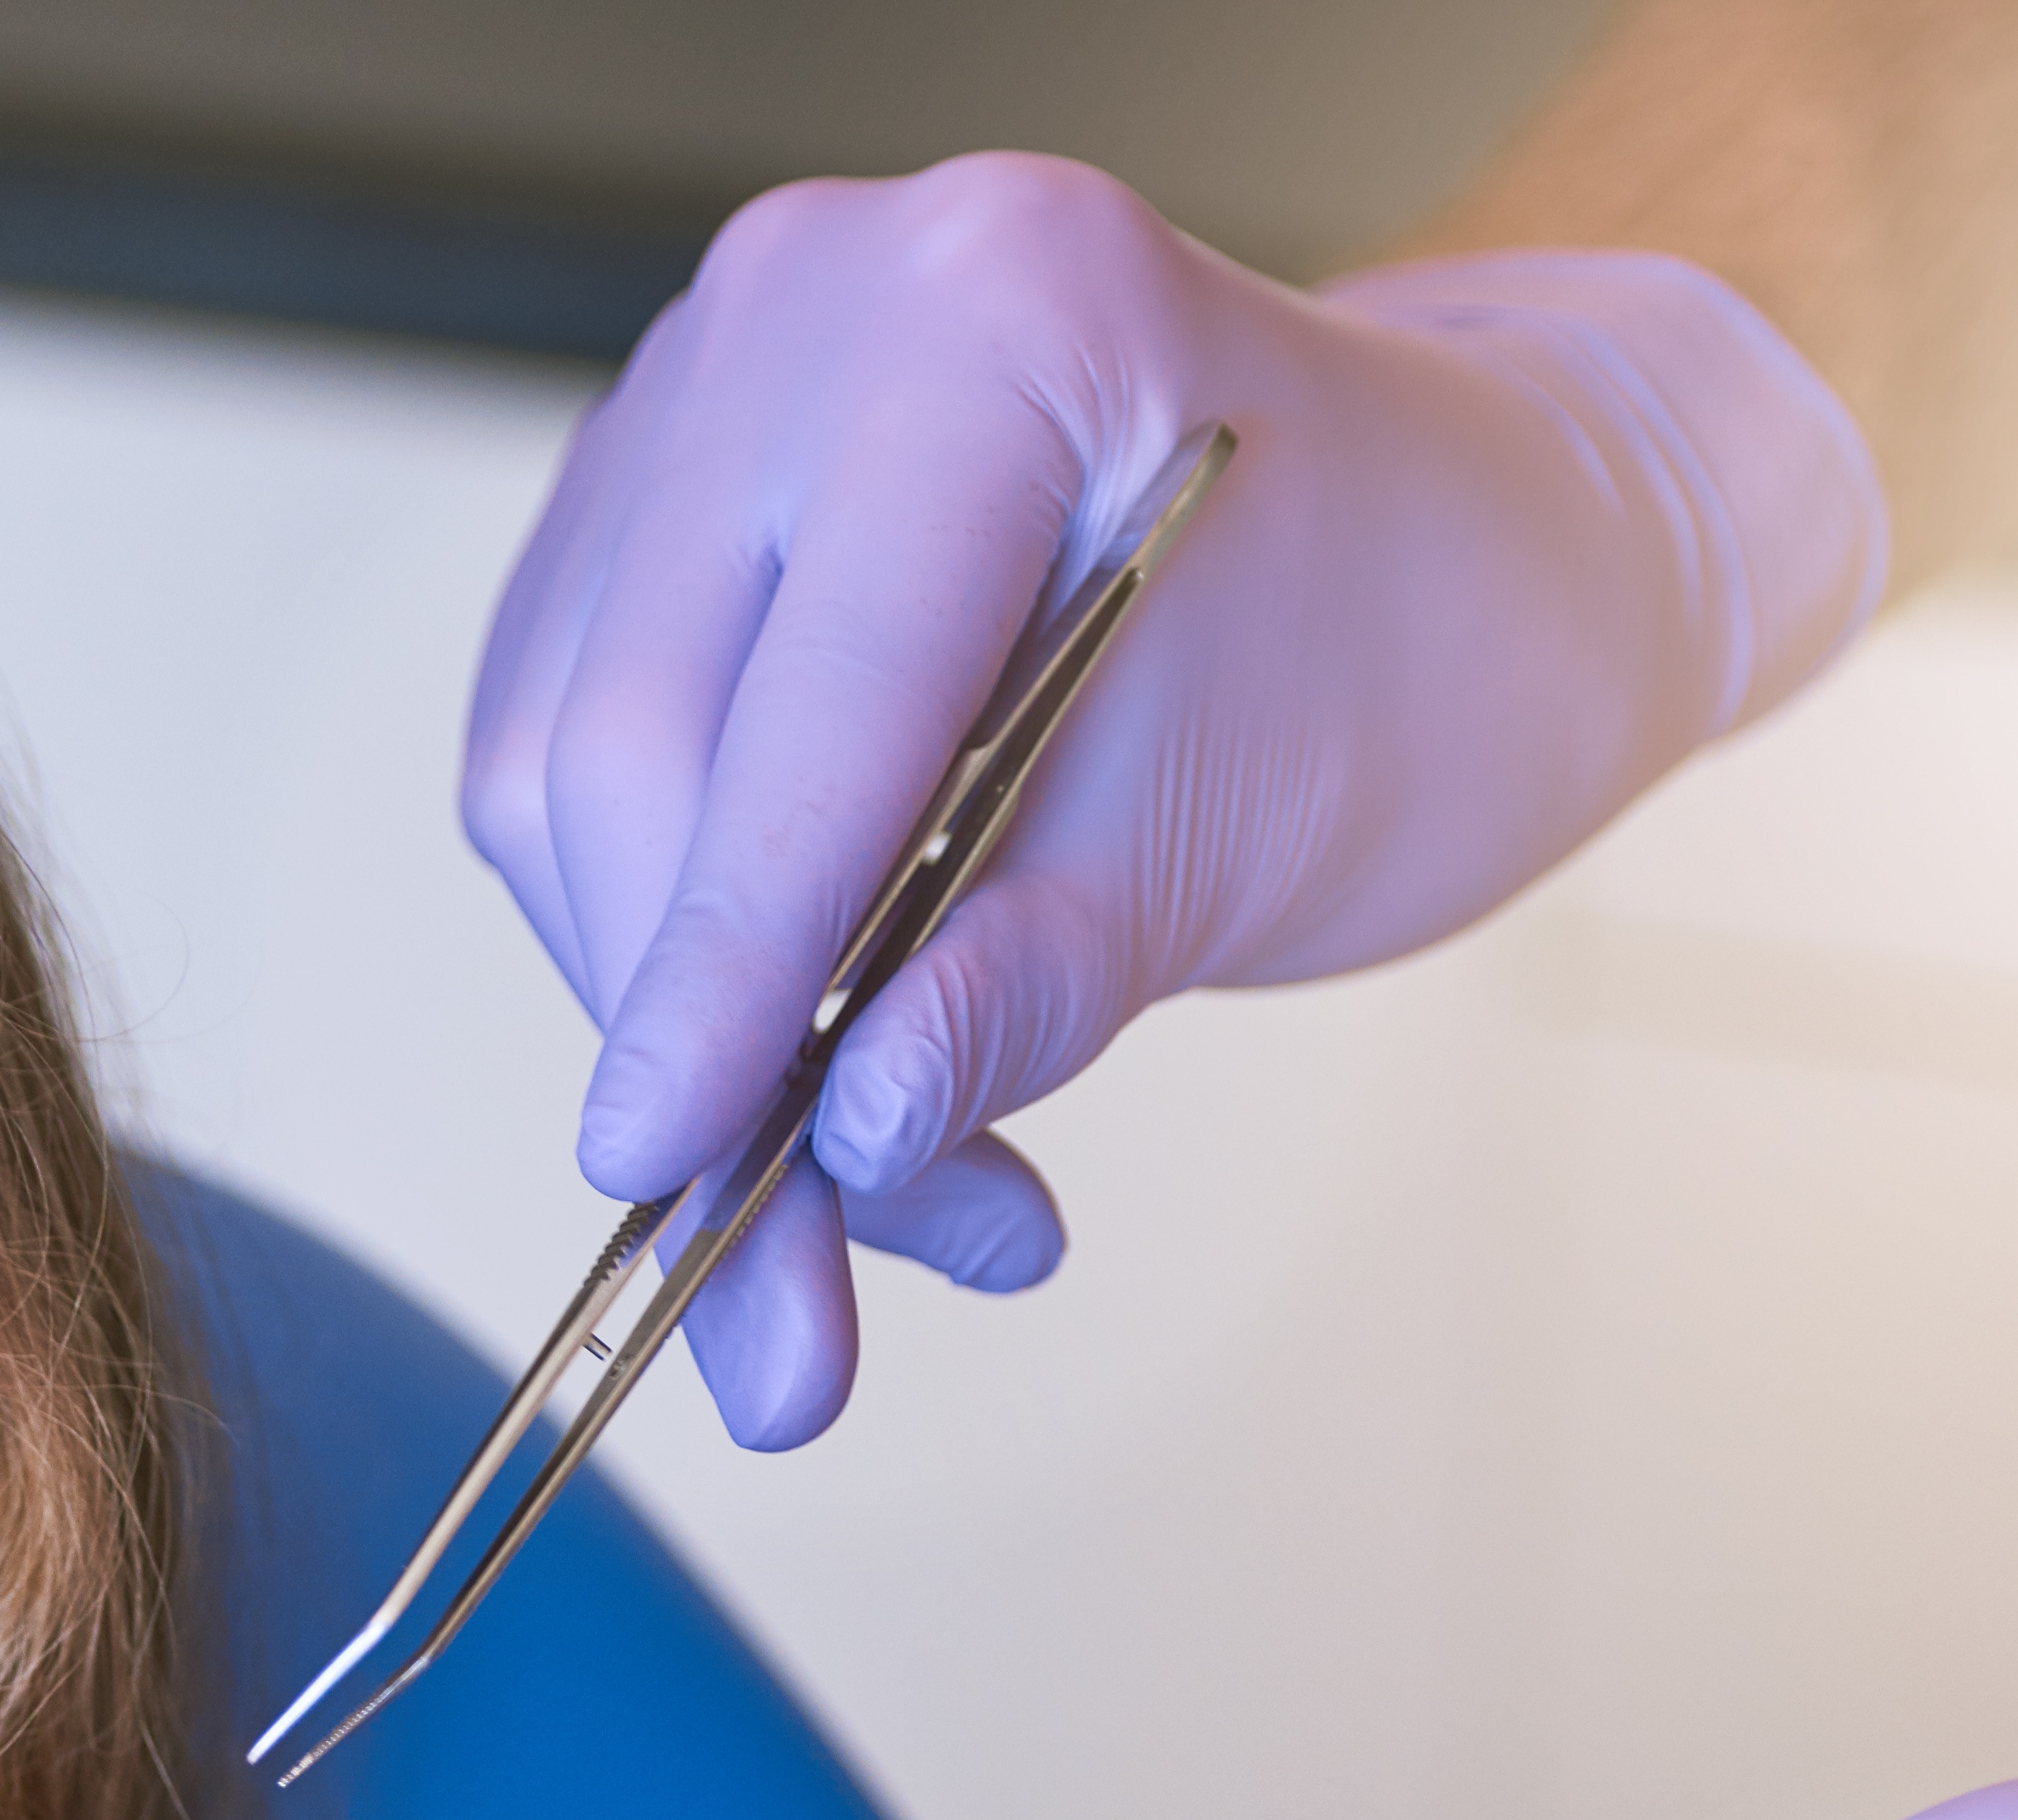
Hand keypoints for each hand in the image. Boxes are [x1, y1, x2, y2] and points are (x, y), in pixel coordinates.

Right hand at [464, 155, 1884, 1445]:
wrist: (1459, 545)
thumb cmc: (1413, 640)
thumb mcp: (1250, 832)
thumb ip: (1027, 989)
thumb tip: (843, 1140)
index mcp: (997, 316)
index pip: (804, 704)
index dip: (723, 967)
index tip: (659, 1171)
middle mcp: (809, 309)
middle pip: (632, 748)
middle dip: (702, 1050)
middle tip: (793, 1312)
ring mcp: (704, 393)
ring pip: (558, 781)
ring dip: (682, 1026)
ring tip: (874, 1179)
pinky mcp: (644, 506)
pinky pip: (559, 766)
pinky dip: (670, 945)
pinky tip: (807, 1034)